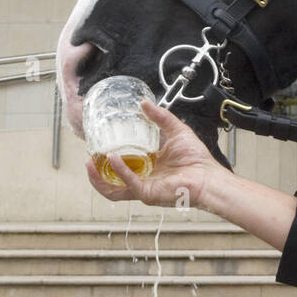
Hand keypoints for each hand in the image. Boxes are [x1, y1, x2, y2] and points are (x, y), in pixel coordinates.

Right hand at [85, 100, 225, 209]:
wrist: (208, 176)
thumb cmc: (197, 159)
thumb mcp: (176, 130)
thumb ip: (161, 117)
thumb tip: (144, 103)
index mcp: (147, 166)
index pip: (122, 164)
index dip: (107, 157)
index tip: (98, 144)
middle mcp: (142, 179)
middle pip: (111, 180)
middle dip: (96, 171)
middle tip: (88, 156)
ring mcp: (143, 188)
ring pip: (112, 188)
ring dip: (98, 177)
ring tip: (90, 163)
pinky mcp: (147, 193)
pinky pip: (128, 183)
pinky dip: (119, 171)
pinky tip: (113, 159)